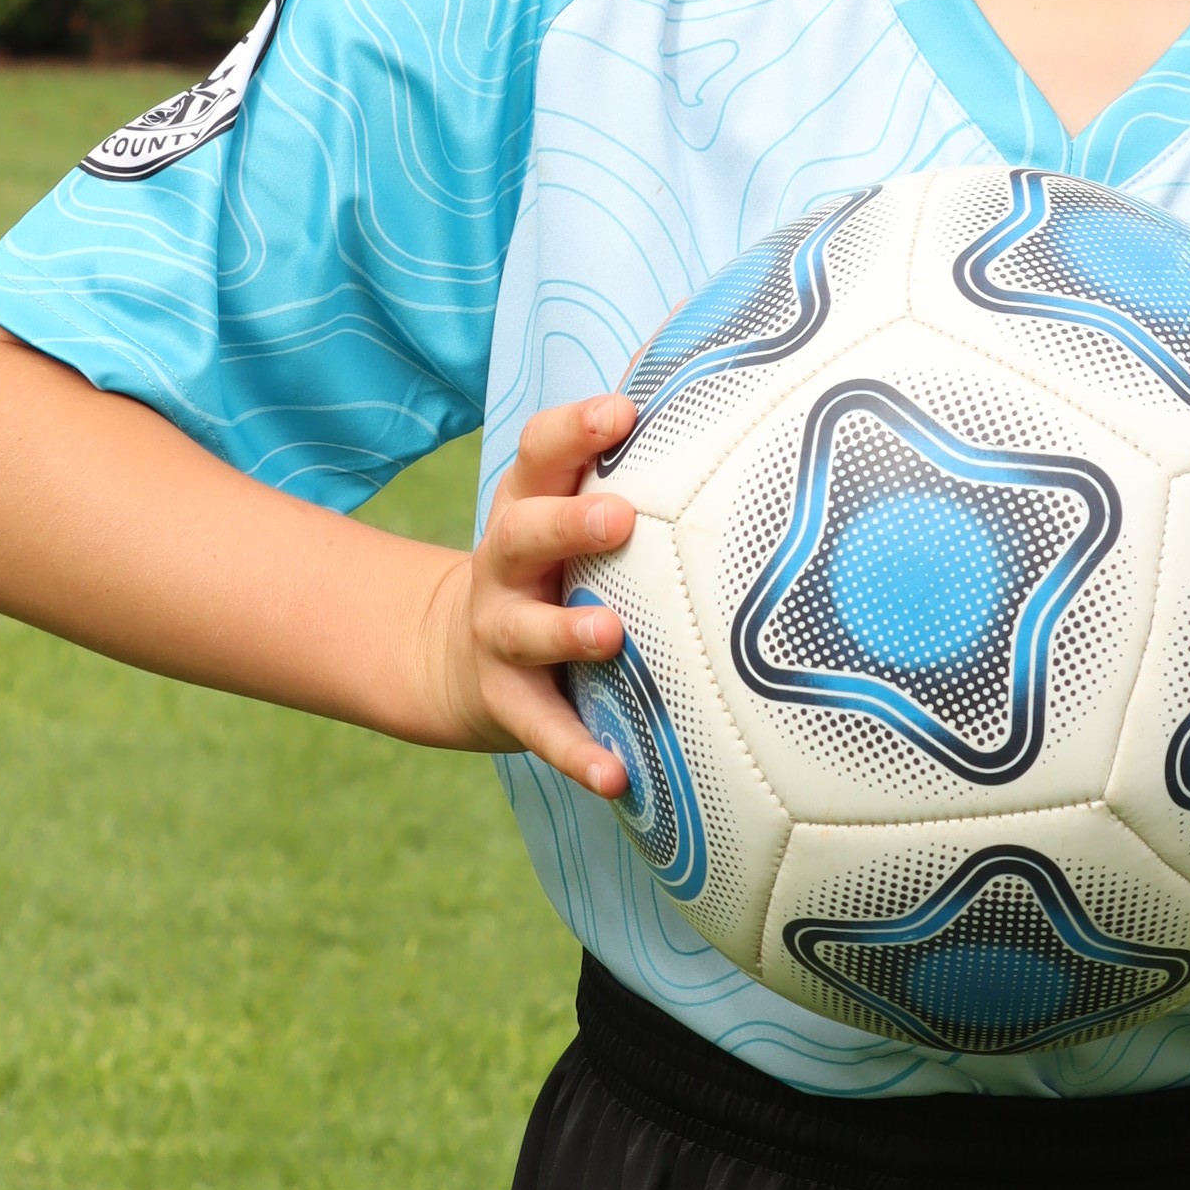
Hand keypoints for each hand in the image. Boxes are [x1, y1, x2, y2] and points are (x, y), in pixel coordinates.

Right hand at [414, 392, 638, 787]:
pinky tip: (618, 779)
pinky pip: (543, 730)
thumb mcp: (564, 512)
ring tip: (610, 634)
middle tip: (617, 516)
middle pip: (522, 533)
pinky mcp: (507, 702)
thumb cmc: (552, 568)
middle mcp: (505, 565)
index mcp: (527, 505)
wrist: (455, 656)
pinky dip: (578, 755)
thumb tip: (734, 418)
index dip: (574, 430)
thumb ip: (624, 475)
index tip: (622, 411)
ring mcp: (500, 634)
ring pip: (527, 631)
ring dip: (567, 632)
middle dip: (567, 522)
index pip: (539, 453)